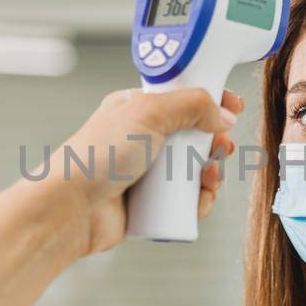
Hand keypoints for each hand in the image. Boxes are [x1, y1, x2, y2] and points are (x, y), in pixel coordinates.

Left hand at [50, 87, 244, 255]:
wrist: (70, 208)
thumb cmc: (97, 155)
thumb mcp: (148, 113)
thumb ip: (191, 104)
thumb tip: (225, 115)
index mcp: (138, 108)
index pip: (183, 96)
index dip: (211, 99)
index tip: (234, 106)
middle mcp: (143, 139)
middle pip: (195, 135)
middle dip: (215, 141)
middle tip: (223, 147)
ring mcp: (147, 172)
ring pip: (195, 169)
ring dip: (212, 173)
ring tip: (209, 177)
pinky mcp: (151, 203)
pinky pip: (187, 199)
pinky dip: (200, 200)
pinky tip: (200, 199)